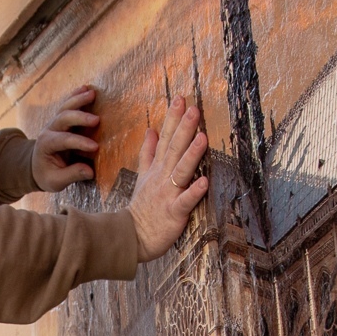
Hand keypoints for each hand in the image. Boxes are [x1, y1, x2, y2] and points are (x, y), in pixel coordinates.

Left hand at [31, 84, 100, 190]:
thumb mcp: (55, 181)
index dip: (79, 143)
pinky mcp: (61, 120)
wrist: (35, 166)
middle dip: (80, 118)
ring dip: (78, 100)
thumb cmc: (47, 175)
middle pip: (63, 118)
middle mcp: (49, 130)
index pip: (63, 140)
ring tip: (92, 93)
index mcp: (46, 145)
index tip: (95, 147)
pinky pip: (67, 105)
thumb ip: (71, 175)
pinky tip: (86, 88)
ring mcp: (54, 123)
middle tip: (97, 120)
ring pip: (65, 107)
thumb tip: (90, 171)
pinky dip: (76, 96)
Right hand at [126, 96, 210, 260]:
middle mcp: (162, 177)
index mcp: (157, 168)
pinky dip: (194, 191)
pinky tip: (205, 181)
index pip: (165, 138)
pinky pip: (185, 201)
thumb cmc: (142, 207)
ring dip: (191, 154)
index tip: (181, 98)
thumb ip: (147, 152)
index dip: (172, 119)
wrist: (131, 237)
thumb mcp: (142, 175)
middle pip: (173, 149)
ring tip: (203, 137)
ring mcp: (167, 194)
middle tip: (194, 108)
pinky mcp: (174, 212)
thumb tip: (150, 129)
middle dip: (183, 128)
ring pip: (180, 171)